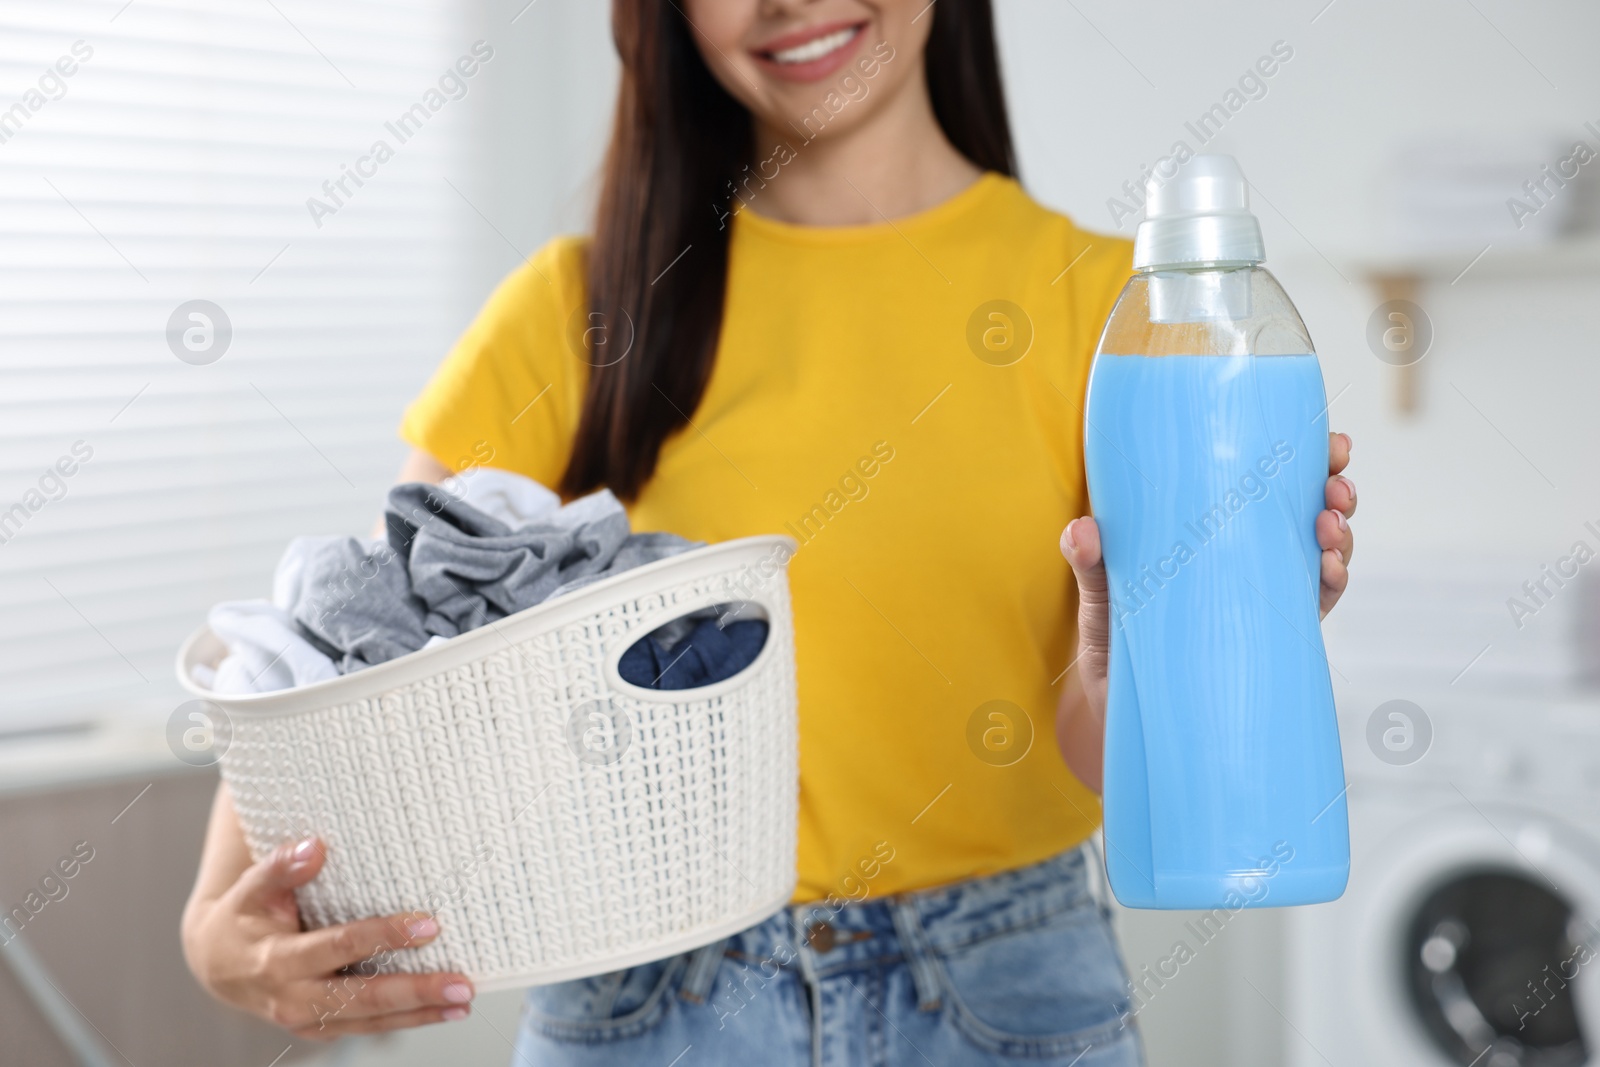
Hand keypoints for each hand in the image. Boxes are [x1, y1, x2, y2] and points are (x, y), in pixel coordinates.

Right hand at [181, 837, 474, 1040]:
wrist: (217, 964)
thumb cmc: (243, 917)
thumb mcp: (251, 889)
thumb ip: (280, 867)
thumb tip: (314, 846)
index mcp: (278, 960)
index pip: (340, 946)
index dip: (385, 936)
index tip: (429, 925)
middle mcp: (294, 998)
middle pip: (363, 997)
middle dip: (415, 991)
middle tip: (461, 985)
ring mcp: (308, 1021)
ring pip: (371, 1021)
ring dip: (420, 1013)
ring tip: (463, 1002)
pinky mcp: (321, 1029)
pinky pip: (368, 1027)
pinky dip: (406, 1021)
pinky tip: (442, 1011)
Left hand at [1054, 432, 1355, 789]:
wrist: (1120, 717)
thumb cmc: (1113, 644)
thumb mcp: (1100, 597)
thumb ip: (1091, 565)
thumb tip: (1083, 530)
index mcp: (1212, 535)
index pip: (1264, 486)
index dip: (1304, 460)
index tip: (1328, 443)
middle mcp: (1245, 560)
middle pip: (1305, 513)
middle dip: (1332, 490)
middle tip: (1335, 483)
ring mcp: (1260, 598)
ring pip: (1319, 555)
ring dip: (1338, 535)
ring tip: (1329, 524)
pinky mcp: (1268, 640)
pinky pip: (1312, 608)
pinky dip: (1329, 585)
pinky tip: (1328, 570)